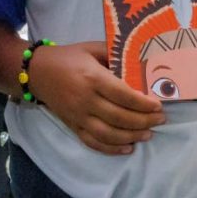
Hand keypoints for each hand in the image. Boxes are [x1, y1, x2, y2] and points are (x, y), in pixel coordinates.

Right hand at [29, 41, 164, 154]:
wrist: (36, 71)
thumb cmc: (67, 57)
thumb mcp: (91, 49)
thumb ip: (114, 53)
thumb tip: (139, 61)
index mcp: (92, 78)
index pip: (123, 95)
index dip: (144, 103)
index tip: (159, 105)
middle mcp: (85, 99)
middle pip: (120, 117)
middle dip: (144, 121)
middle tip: (160, 120)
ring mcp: (78, 115)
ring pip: (109, 134)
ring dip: (132, 136)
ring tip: (148, 134)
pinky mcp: (72, 125)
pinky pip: (93, 142)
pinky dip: (111, 149)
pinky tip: (127, 147)